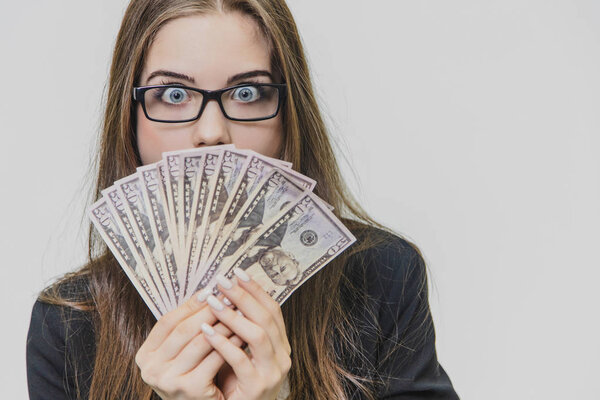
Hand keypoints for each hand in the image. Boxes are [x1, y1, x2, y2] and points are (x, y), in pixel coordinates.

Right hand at [135, 290, 242, 399]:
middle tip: (228, 297)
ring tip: (237, 312)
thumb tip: (207, 292)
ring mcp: (169, 381)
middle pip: (183, 330)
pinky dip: (228, 344)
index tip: (209, 290)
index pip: (168, 321)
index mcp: (146, 355)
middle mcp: (152, 369)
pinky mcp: (190, 389)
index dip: (189, 305)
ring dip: (221, 324)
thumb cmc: (195, 377)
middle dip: (208, 311)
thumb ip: (187, 328)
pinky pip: (213, 359)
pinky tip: (241, 334)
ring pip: (200, 342)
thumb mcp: (182, 353)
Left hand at [202, 268, 291, 399]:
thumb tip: (225, 292)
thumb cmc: (235, 382)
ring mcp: (272, 372)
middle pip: (266, 317)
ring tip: (213, 302)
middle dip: (243, 296)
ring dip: (234, 316)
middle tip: (222, 281)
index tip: (237, 272)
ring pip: (258, 335)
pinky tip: (207, 332)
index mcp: (280, 344)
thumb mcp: (242, 351)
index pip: (272, 309)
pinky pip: (241, 360)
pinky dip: (223, 343)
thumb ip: (239, 327)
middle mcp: (282, 356)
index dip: (255, 289)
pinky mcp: (257, 387)